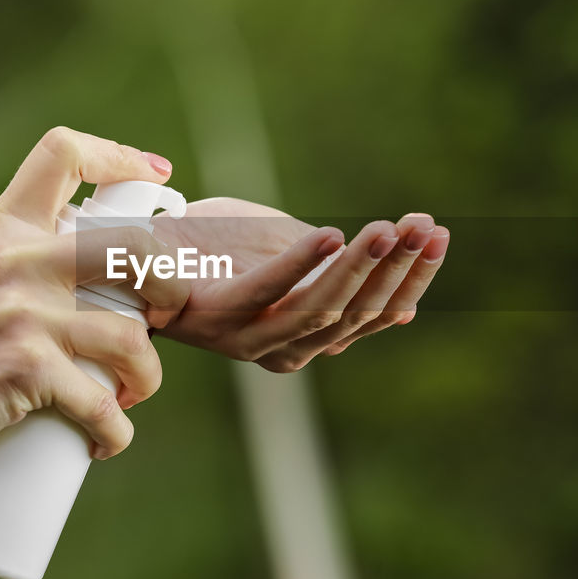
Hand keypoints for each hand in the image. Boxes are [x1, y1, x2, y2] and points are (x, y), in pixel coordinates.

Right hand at [0, 128, 187, 475]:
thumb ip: (17, 266)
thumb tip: (89, 281)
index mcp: (0, 227)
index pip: (62, 153)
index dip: (118, 155)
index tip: (155, 177)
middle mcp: (16, 261)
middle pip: (133, 247)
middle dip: (170, 286)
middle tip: (161, 319)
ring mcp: (22, 314)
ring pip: (131, 337)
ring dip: (146, 376)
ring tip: (131, 394)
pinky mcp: (24, 370)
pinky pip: (101, 404)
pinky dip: (115, 430)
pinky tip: (108, 440)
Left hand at [152, 197, 448, 371]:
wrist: (141, 252)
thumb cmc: (220, 251)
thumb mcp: (293, 257)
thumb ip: (341, 276)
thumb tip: (408, 306)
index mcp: (312, 336)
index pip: (378, 313)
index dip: (411, 276)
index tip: (437, 234)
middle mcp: (287, 349)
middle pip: (356, 313)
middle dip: (397, 269)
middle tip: (425, 229)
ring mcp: (252, 339)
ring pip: (321, 308)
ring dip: (361, 268)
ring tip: (390, 230)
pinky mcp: (218, 318)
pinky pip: (268, 293)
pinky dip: (303, 265)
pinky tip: (334, 235)